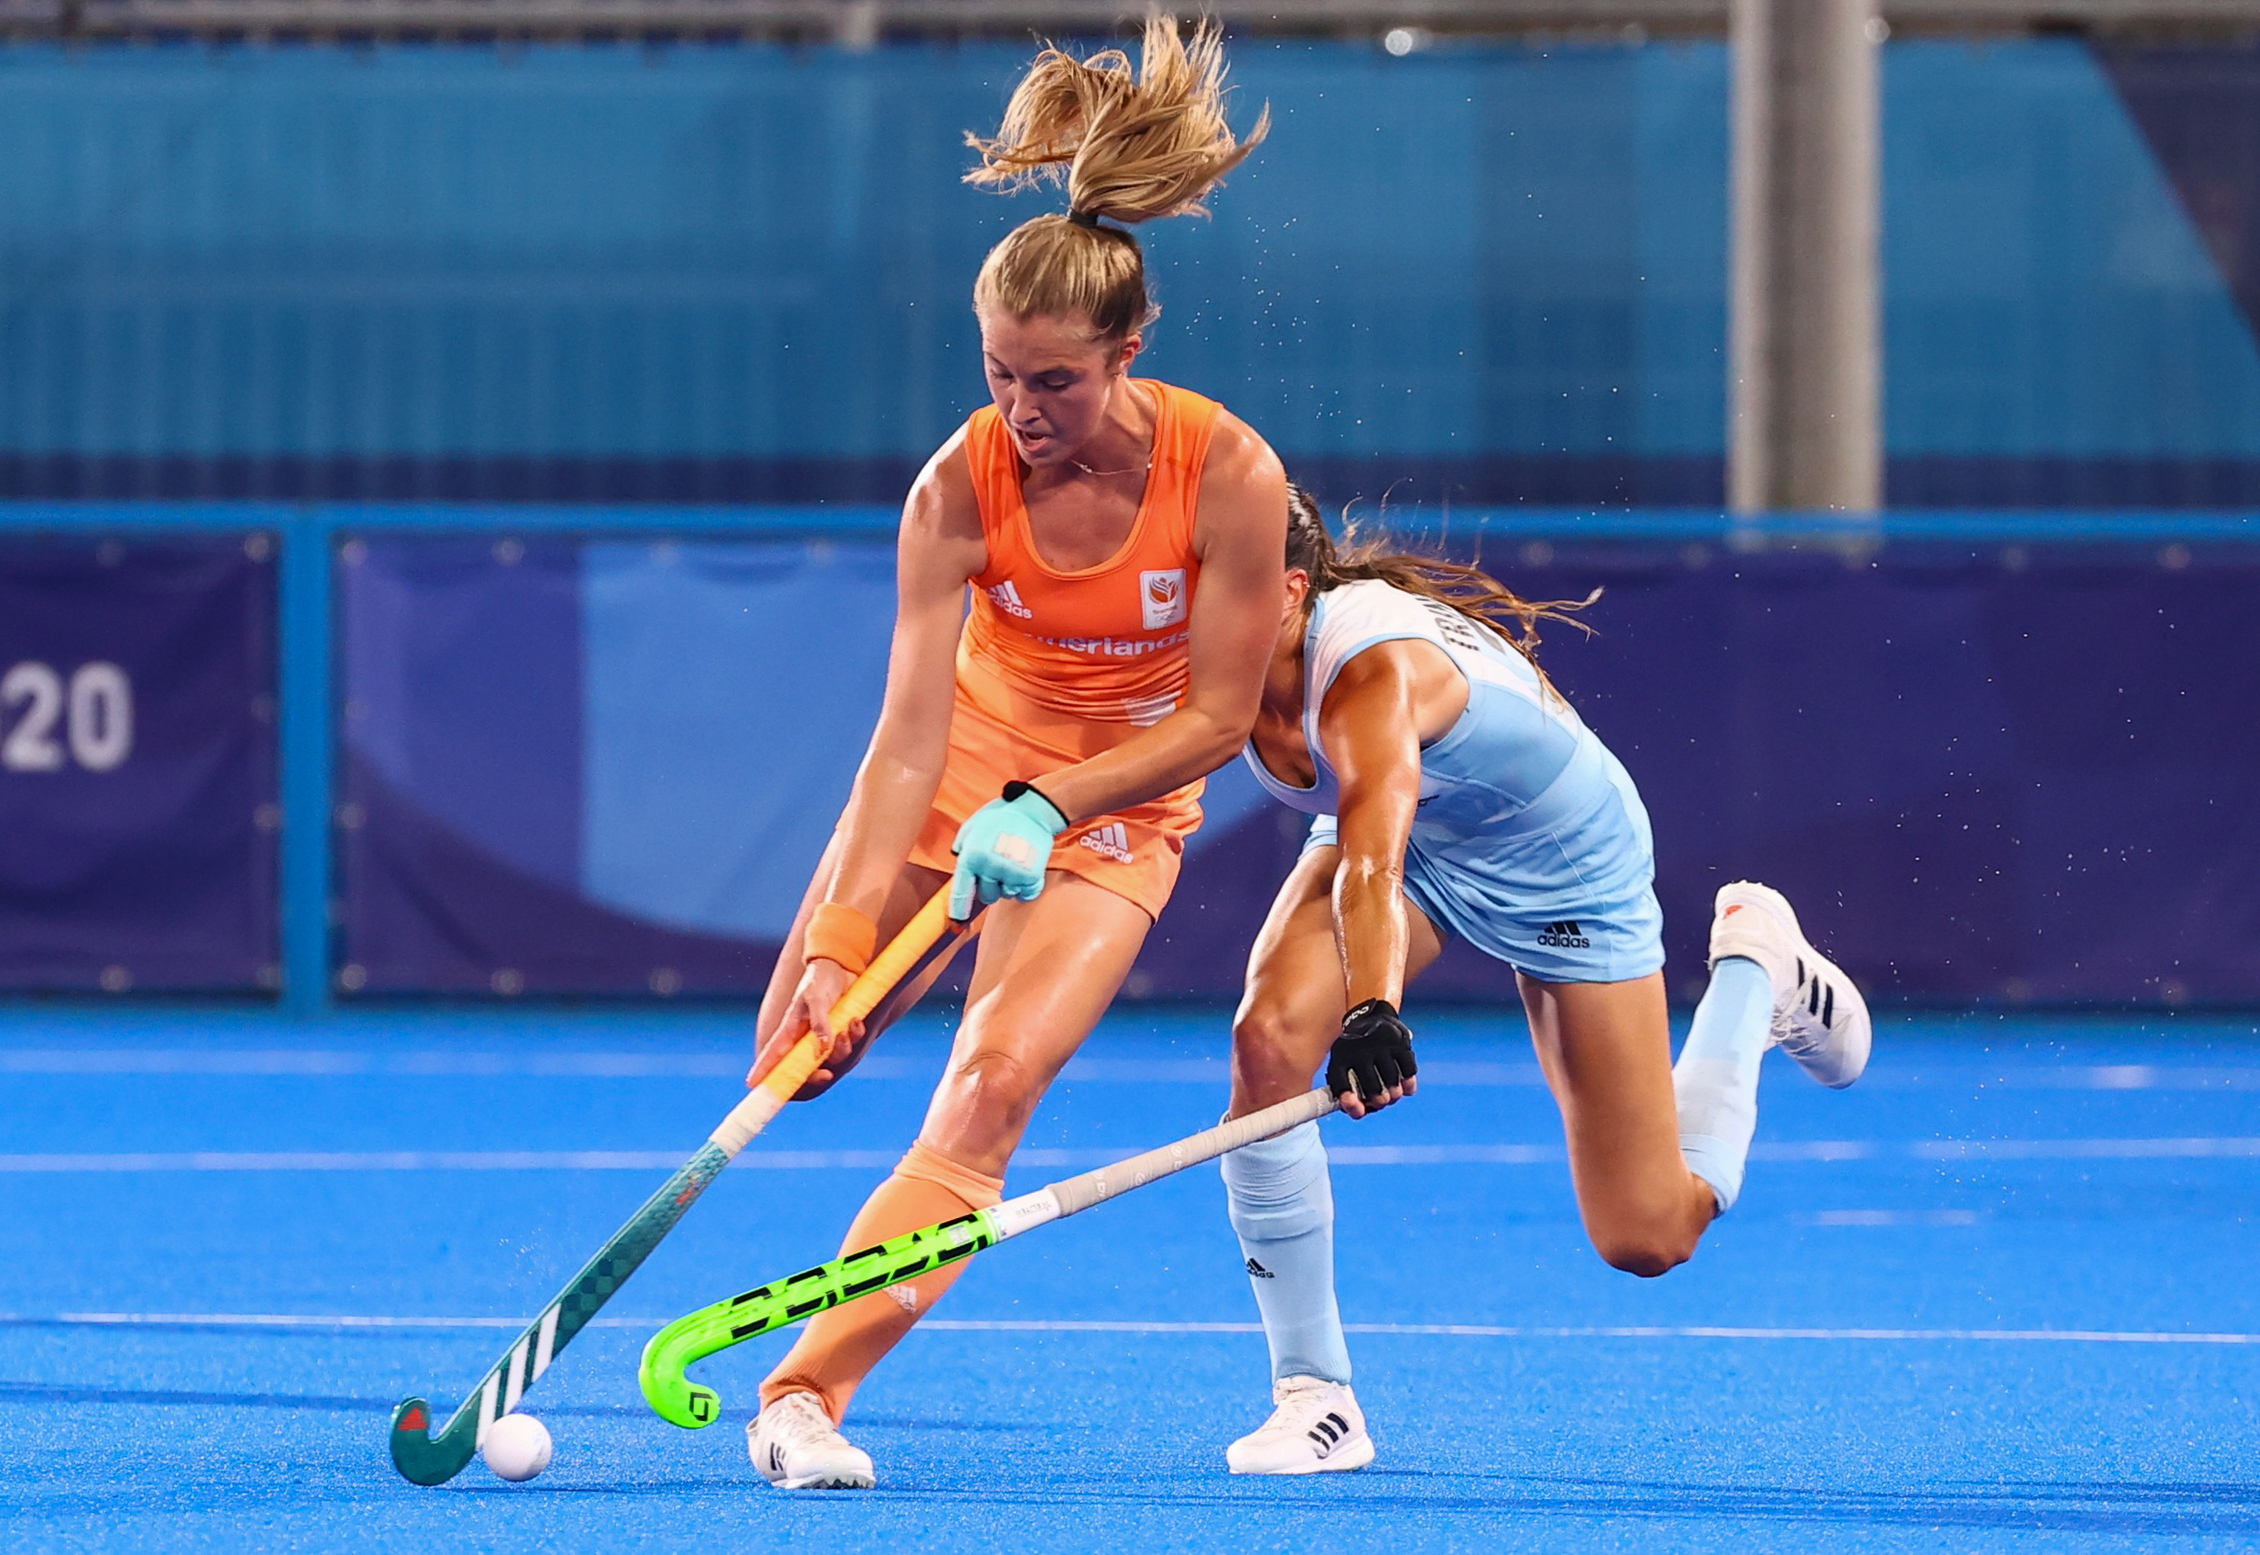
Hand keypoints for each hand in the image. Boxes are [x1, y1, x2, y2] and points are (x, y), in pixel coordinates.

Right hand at [747, 956, 863, 1100]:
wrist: (841, 965)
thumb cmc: (820, 979)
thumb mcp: (816, 998)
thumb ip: (819, 1022)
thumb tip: (822, 1048)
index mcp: (791, 1028)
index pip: (774, 1052)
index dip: (763, 1069)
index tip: (752, 1086)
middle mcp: (805, 1036)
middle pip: (804, 1067)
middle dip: (816, 1074)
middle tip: (826, 1074)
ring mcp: (823, 1034)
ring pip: (831, 1056)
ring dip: (842, 1048)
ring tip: (847, 1031)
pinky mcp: (840, 1029)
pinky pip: (848, 1043)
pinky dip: (854, 1034)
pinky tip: (856, 1021)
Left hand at [949, 781, 1068, 920]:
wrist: (1034, 810)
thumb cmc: (1002, 816)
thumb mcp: (973, 824)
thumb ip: (962, 844)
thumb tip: (957, 859)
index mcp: (971, 856)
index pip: (961, 891)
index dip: (959, 910)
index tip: (958, 923)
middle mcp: (988, 867)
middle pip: (988, 896)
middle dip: (993, 886)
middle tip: (1001, 866)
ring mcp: (1010, 872)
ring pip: (1008, 894)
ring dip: (1011, 883)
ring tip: (1015, 861)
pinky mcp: (1030, 875)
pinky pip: (1026, 894)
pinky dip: (1027, 887)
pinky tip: (1027, 870)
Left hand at [1327, 998, 1418, 1119]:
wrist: (1371, 1016)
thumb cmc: (1355, 1052)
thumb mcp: (1341, 1063)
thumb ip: (1346, 1089)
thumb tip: (1359, 1110)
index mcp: (1341, 1057)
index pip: (1341, 1084)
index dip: (1349, 1101)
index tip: (1356, 1105)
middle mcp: (1360, 1050)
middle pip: (1373, 1088)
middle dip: (1379, 1101)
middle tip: (1382, 1101)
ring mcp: (1382, 1045)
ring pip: (1392, 1081)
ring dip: (1395, 1094)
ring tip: (1393, 1093)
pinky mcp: (1400, 1043)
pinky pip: (1409, 1071)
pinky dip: (1409, 1083)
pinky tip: (1405, 1085)